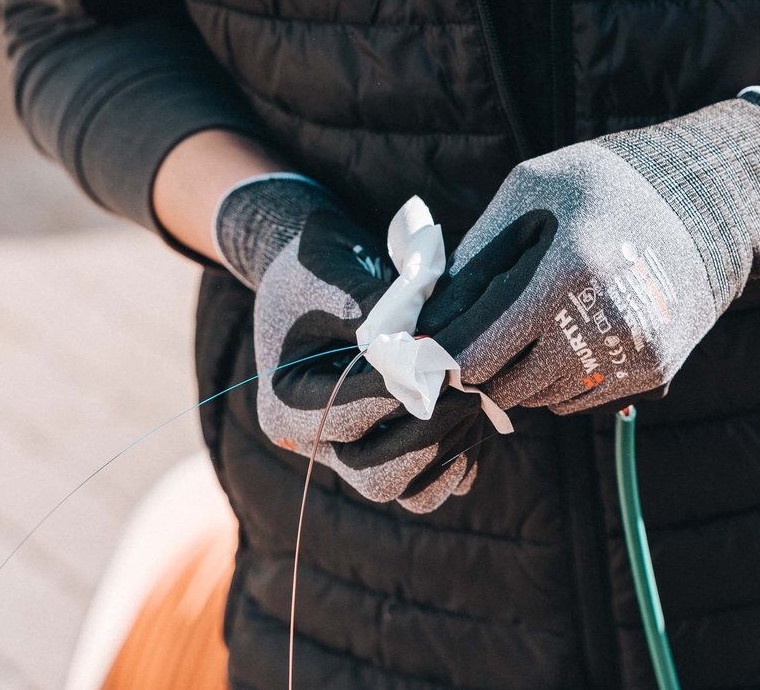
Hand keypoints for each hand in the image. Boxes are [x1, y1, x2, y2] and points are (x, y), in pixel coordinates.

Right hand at [217, 177, 482, 511]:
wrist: (324, 274)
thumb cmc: (321, 270)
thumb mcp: (335, 281)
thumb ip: (374, 316)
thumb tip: (425, 348)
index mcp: (284, 406)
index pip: (342, 418)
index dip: (394, 394)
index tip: (436, 362)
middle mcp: (315, 444)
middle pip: (374, 474)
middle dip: (428, 434)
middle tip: (466, 391)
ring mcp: (352, 456)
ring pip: (405, 489)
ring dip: (447, 451)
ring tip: (475, 403)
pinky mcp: (388, 453)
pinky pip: (428, 485)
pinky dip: (456, 464)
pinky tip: (475, 419)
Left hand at [419, 91, 759, 414]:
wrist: (709, 201)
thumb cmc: (602, 187)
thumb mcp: (530, 192)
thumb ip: (474, 258)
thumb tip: (427, 320)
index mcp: (565, 270)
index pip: (479, 351)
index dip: (444, 354)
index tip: (428, 345)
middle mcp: (604, 322)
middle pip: (505, 385)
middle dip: (479, 365)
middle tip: (476, 335)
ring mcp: (633, 354)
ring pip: (539, 399)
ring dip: (518, 373)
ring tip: (529, 325)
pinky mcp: (654, 372)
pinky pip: (576, 402)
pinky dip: (556, 380)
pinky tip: (567, 334)